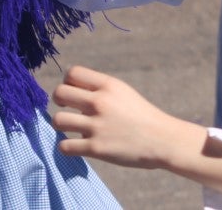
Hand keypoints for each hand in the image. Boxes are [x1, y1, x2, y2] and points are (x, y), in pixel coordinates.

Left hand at [54, 65, 197, 168]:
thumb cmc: (142, 116)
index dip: (68, 82)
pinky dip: (66, 147)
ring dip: (60, 124)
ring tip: (70, 128)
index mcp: (108, 85)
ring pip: (57, 120)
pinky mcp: (96, 148)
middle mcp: (100, 102)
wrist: (164, 141)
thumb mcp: (122, 92)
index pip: (72, 73)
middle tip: (69, 109)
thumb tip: (70, 87)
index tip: (74, 93)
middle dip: (59, 101)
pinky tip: (75, 146)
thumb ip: (98, 88)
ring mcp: (97, 126)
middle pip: (59, 93)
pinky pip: (65, 146)